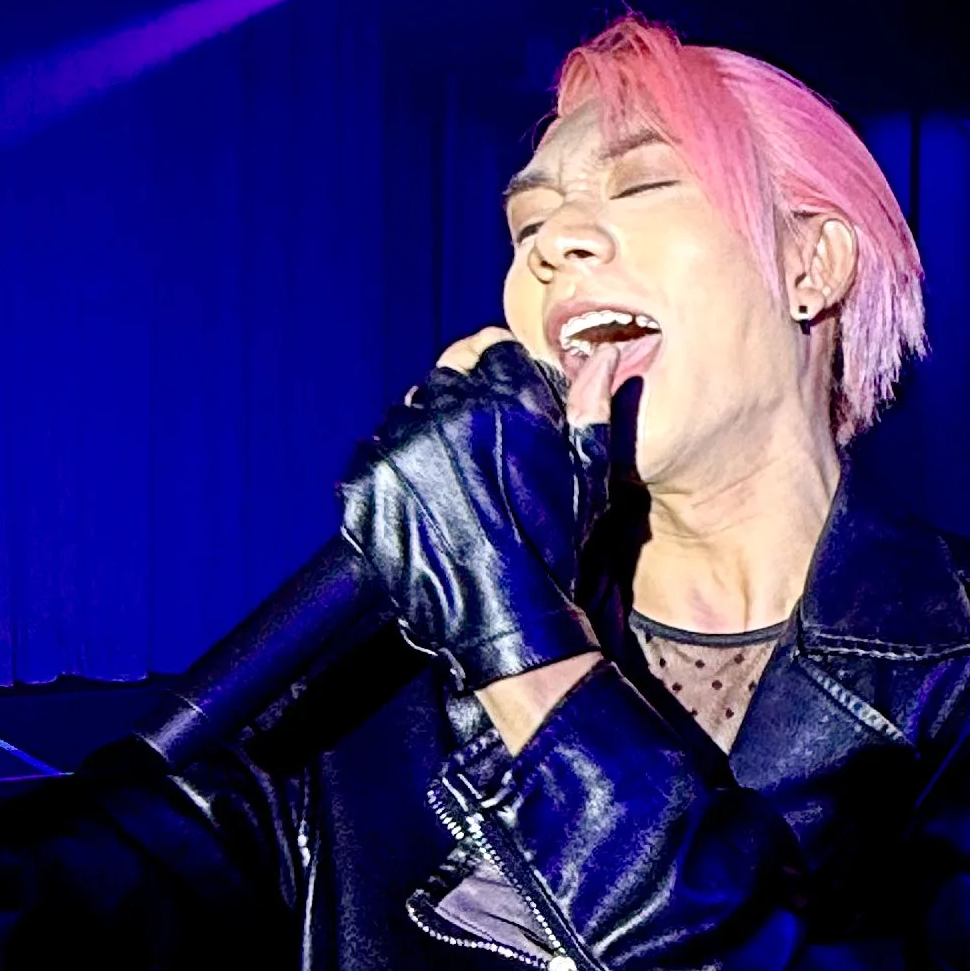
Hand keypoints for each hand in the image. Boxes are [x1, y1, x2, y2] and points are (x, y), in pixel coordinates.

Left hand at [339, 330, 611, 690]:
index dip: (495, 370)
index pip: (489, 348)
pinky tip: (418, 504)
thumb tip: (601, 359)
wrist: (508, 622)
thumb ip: (590, 409)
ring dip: (421, 437)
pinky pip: (372, 456)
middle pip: (444, 378)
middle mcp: (451, 413)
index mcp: (509, 401)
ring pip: (405, 415)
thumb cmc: (553, 553)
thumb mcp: (587, 478)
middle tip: (473, 452)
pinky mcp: (368, 484)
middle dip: (458, 404)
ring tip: (447, 485)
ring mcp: (403, 447)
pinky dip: (389, 474)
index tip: (495, 397)